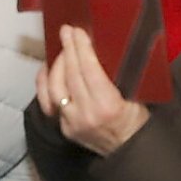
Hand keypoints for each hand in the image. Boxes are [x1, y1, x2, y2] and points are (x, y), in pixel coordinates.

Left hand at [36, 25, 149, 156]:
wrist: (128, 149)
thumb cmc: (135, 119)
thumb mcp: (135, 94)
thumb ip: (118, 73)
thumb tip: (103, 45)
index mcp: (108, 105)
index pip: (89, 70)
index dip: (81, 48)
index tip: (77, 32)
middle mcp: (87, 114)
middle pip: (71, 75)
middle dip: (68, 50)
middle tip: (66, 32)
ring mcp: (72, 123)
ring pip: (55, 88)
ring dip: (56, 64)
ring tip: (61, 49)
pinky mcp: (64, 128)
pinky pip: (48, 103)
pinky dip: (45, 83)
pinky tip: (48, 69)